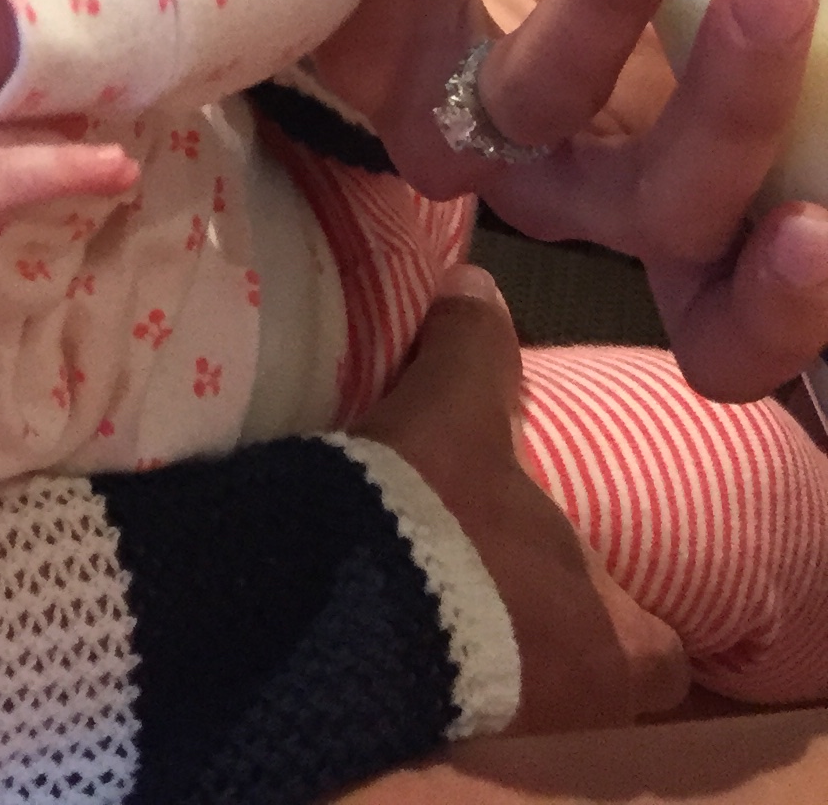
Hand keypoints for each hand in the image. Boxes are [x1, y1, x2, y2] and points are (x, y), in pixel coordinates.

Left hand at [314, 0, 827, 399]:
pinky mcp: (390, 14)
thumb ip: (781, 31)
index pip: (726, 322)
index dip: (784, 309)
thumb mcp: (718, 16)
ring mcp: (473, 111)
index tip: (824, 231)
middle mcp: (571, 185)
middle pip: (657, 204)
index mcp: (671, 206)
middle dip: (735, 110)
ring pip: (543, 82)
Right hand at [352, 269, 686, 734]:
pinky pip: (449, 679)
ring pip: (518, 676)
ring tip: (443, 562)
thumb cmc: (447, 517)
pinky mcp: (424, 716)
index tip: (609, 577)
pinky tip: (390, 583)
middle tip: (508, 554)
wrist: (341, 598)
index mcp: (611, 636)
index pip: (664, 657)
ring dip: (488, 626)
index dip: (642, 619)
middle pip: (585, 665)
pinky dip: (430, 639)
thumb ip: (476, 345)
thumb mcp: (460, 408)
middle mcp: (571, 696)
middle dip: (549, 612)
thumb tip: (477, 285)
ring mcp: (500, 720)